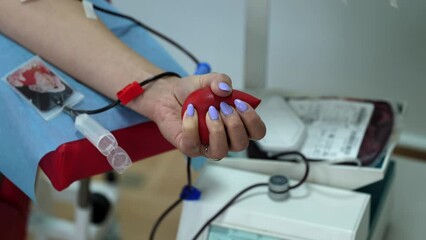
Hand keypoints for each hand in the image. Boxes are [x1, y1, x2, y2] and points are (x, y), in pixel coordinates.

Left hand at [140, 73, 265, 158]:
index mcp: (236, 123)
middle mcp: (225, 137)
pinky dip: (192, 126)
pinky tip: (191, 112)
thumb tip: (225, 89)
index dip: (253, 120)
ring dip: (217, 130)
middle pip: (241, 144)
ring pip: (221, 152)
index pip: (257, 132)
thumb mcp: (208, 80)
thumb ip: (220, 80)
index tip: (240, 104)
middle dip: (234, 124)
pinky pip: (193, 144)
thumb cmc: (192, 92)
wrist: (168, 95)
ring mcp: (207, 145)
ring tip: (209, 112)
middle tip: (223, 107)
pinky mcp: (189, 147)